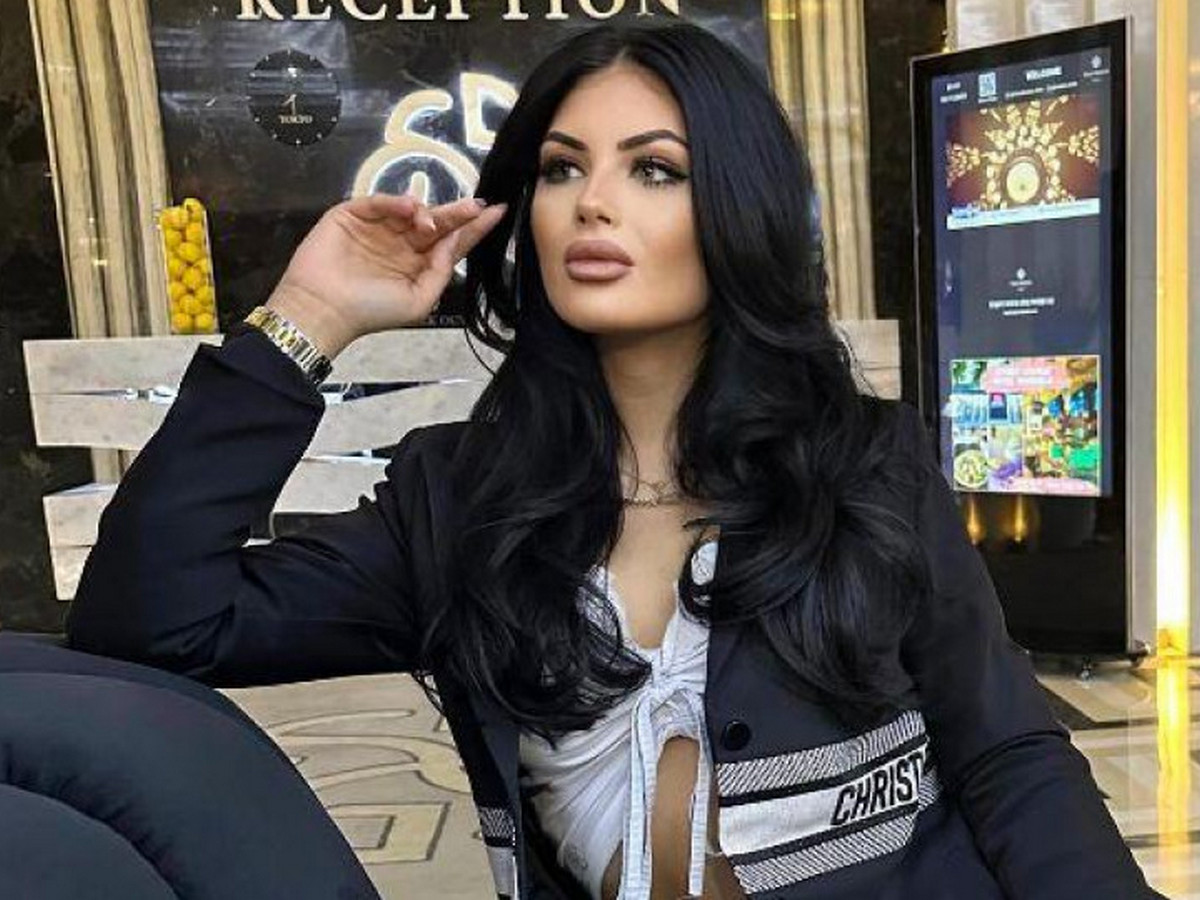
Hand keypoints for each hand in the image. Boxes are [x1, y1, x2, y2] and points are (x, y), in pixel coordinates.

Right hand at [267, 193, 506, 356]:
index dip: (473, 228)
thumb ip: (441, 271)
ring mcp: (377, 228)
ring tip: (429, 223)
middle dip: (457, 213)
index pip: (451, 243)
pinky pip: (378, 202)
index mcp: (417, 265)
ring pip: (409, 209)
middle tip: (476, 205)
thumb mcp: (419, 300)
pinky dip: (395, 201)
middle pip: (436, 223)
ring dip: (426, 212)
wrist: (323, 310)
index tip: (497, 212)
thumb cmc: (370, 312)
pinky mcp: (352, 215)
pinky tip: (408, 209)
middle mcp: (400, 244)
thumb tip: (454, 241)